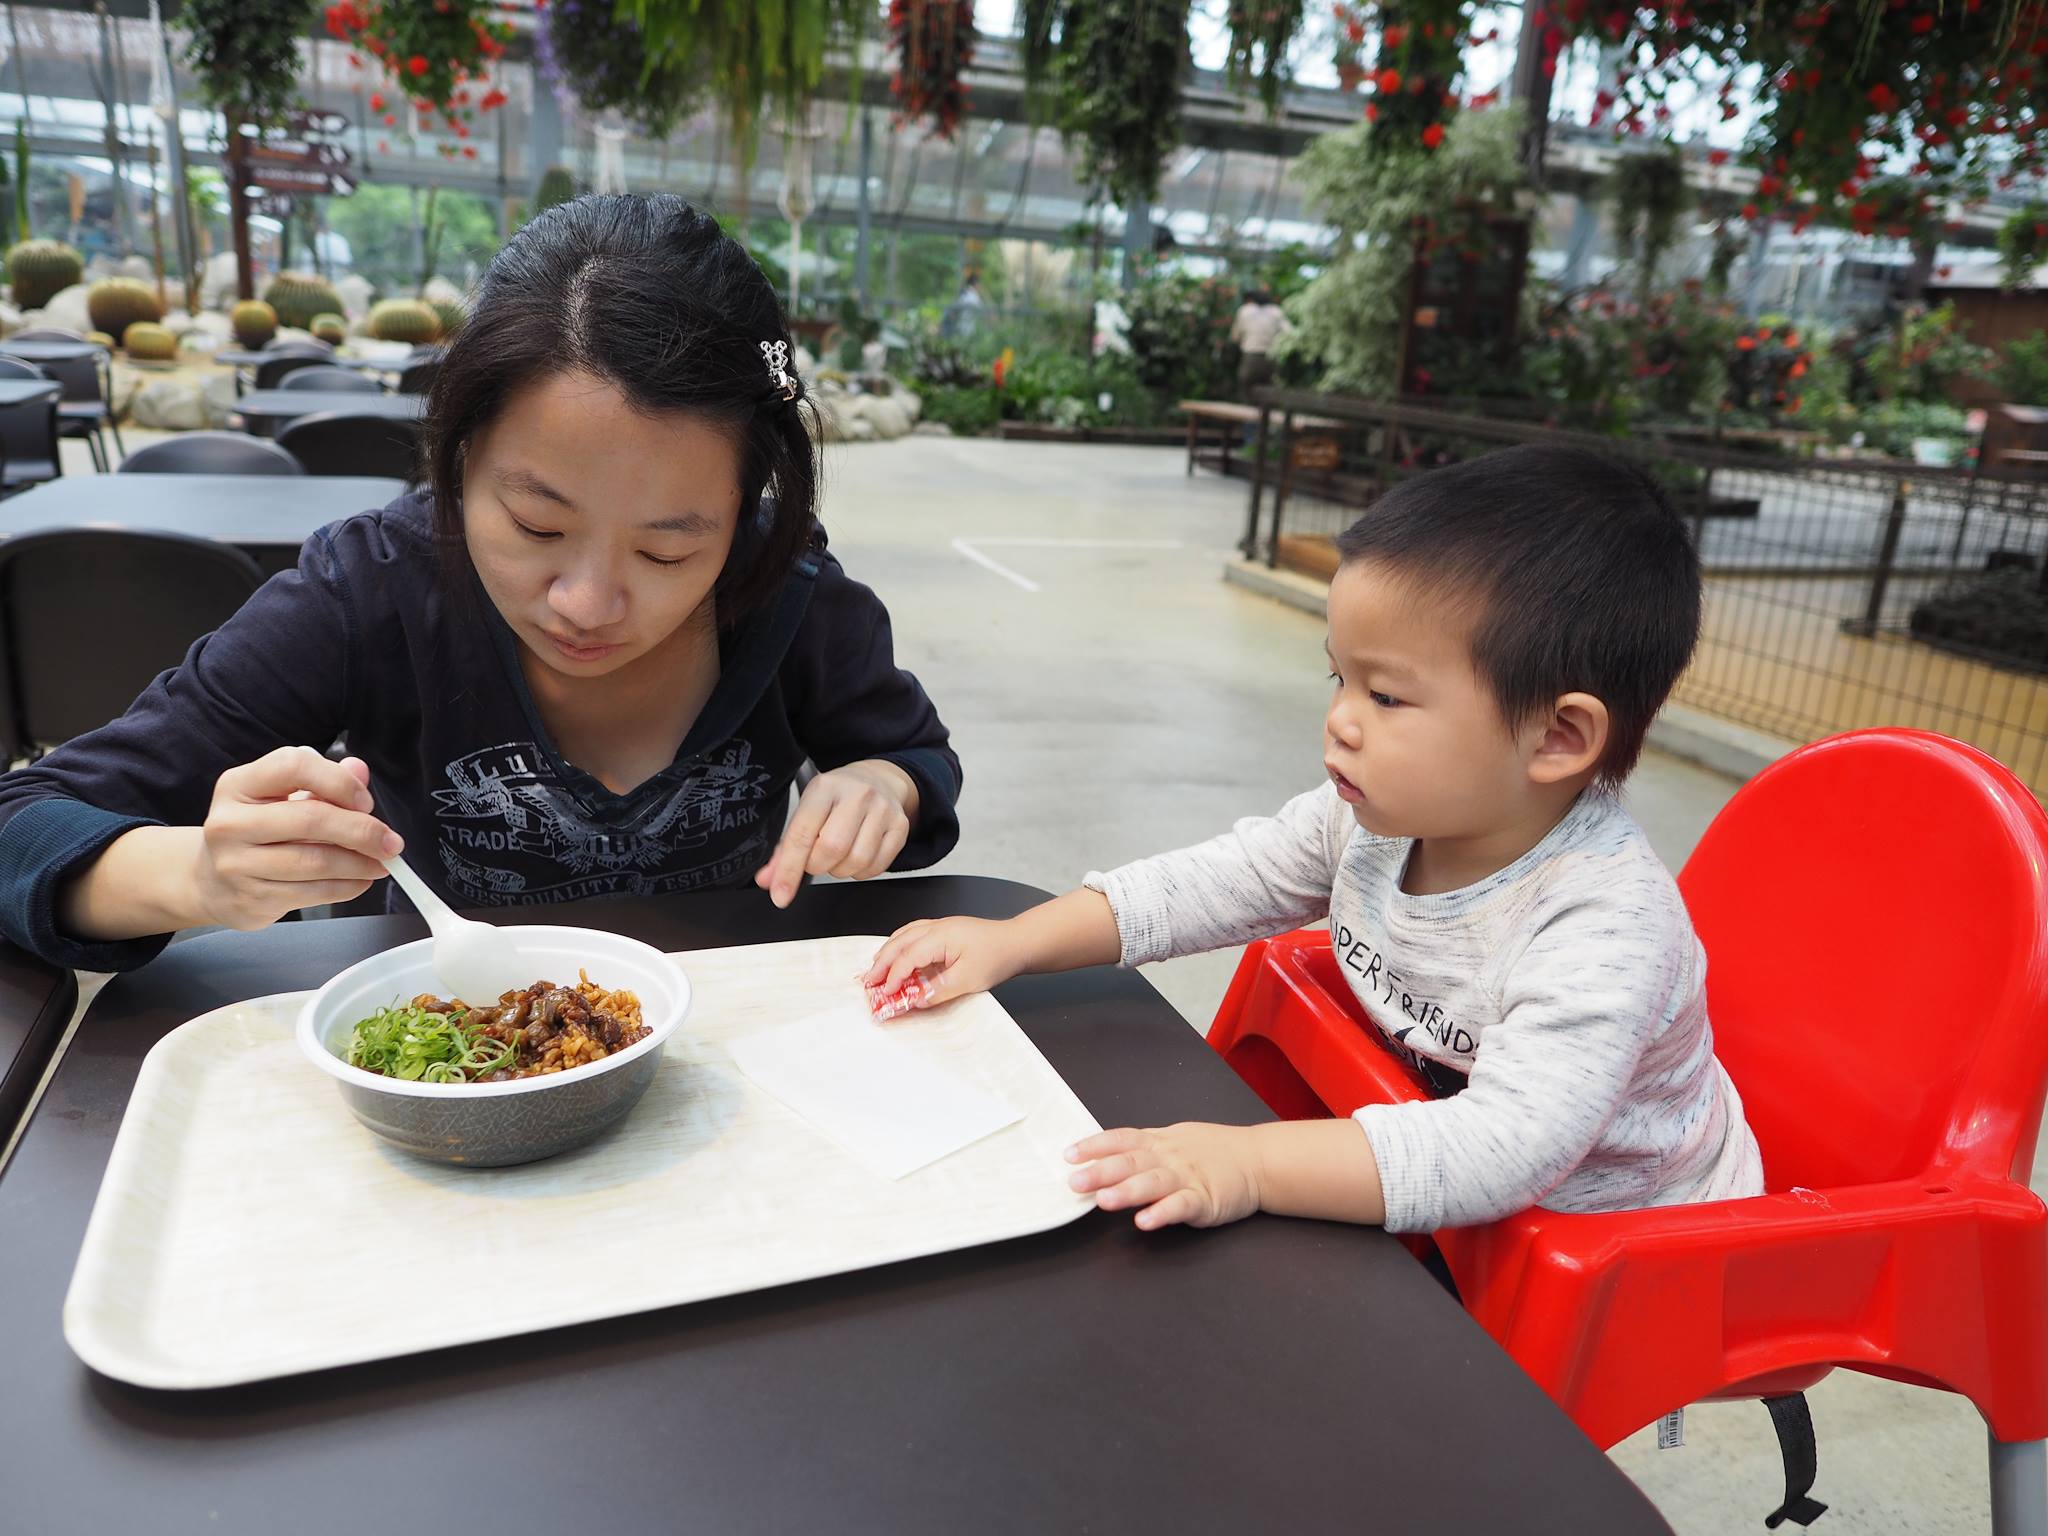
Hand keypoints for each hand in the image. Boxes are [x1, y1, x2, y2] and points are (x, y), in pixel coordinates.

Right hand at [193, 746, 400, 929]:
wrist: (211, 880)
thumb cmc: (258, 831)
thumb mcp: (282, 796)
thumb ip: (324, 781)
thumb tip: (359, 770)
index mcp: (238, 785)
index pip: (294, 766)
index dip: (339, 782)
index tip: (365, 802)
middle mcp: (230, 822)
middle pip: (311, 818)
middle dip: (362, 831)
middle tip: (390, 842)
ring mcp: (236, 864)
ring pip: (316, 861)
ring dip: (360, 864)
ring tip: (380, 863)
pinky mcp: (251, 898)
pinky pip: (312, 893)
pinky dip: (347, 887)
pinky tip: (359, 880)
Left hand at [756, 761, 914, 908]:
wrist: (878, 780)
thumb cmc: (837, 799)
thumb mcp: (807, 811)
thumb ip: (786, 848)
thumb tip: (768, 881)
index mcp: (825, 787)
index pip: (802, 834)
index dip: (788, 869)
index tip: (780, 895)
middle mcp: (857, 794)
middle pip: (832, 849)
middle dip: (817, 866)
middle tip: (816, 859)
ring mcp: (883, 809)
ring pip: (856, 861)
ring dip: (840, 871)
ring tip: (837, 856)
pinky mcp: (900, 826)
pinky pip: (877, 867)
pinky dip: (861, 872)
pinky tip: (856, 857)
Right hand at [861, 916, 1030, 1011]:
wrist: (1017, 942)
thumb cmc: (997, 957)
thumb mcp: (968, 981)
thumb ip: (938, 991)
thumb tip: (915, 1000)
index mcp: (941, 937)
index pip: (907, 958)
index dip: (893, 977)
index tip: (885, 995)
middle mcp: (936, 927)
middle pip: (899, 943)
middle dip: (881, 963)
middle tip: (868, 982)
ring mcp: (939, 926)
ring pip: (903, 936)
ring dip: (887, 953)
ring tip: (875, 970)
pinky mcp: (944, 930)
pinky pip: (913, 933)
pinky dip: (900, 945)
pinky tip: (896, 954)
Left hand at [1065, 1123, 1264, 1230]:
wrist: (1257, 1160)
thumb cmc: (1210, 1152)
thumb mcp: (1173, 1140)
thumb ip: (1141, 1148)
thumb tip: (1099, 1157)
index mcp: (1158, 1142)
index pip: (1121, 1139)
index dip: (1094, 1146)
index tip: (1069, 1155)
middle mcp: (1168, 1158)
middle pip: (1132, 1161)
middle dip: (1101, 1171)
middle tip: (1075, 1182)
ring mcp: (1187, 1178)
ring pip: (1153, 1182)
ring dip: (1128, 1191)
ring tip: (1104, 1200)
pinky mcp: (1205, 1200)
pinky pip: (1181, 1206)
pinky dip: (1163, 1213)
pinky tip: (1146, 1222)